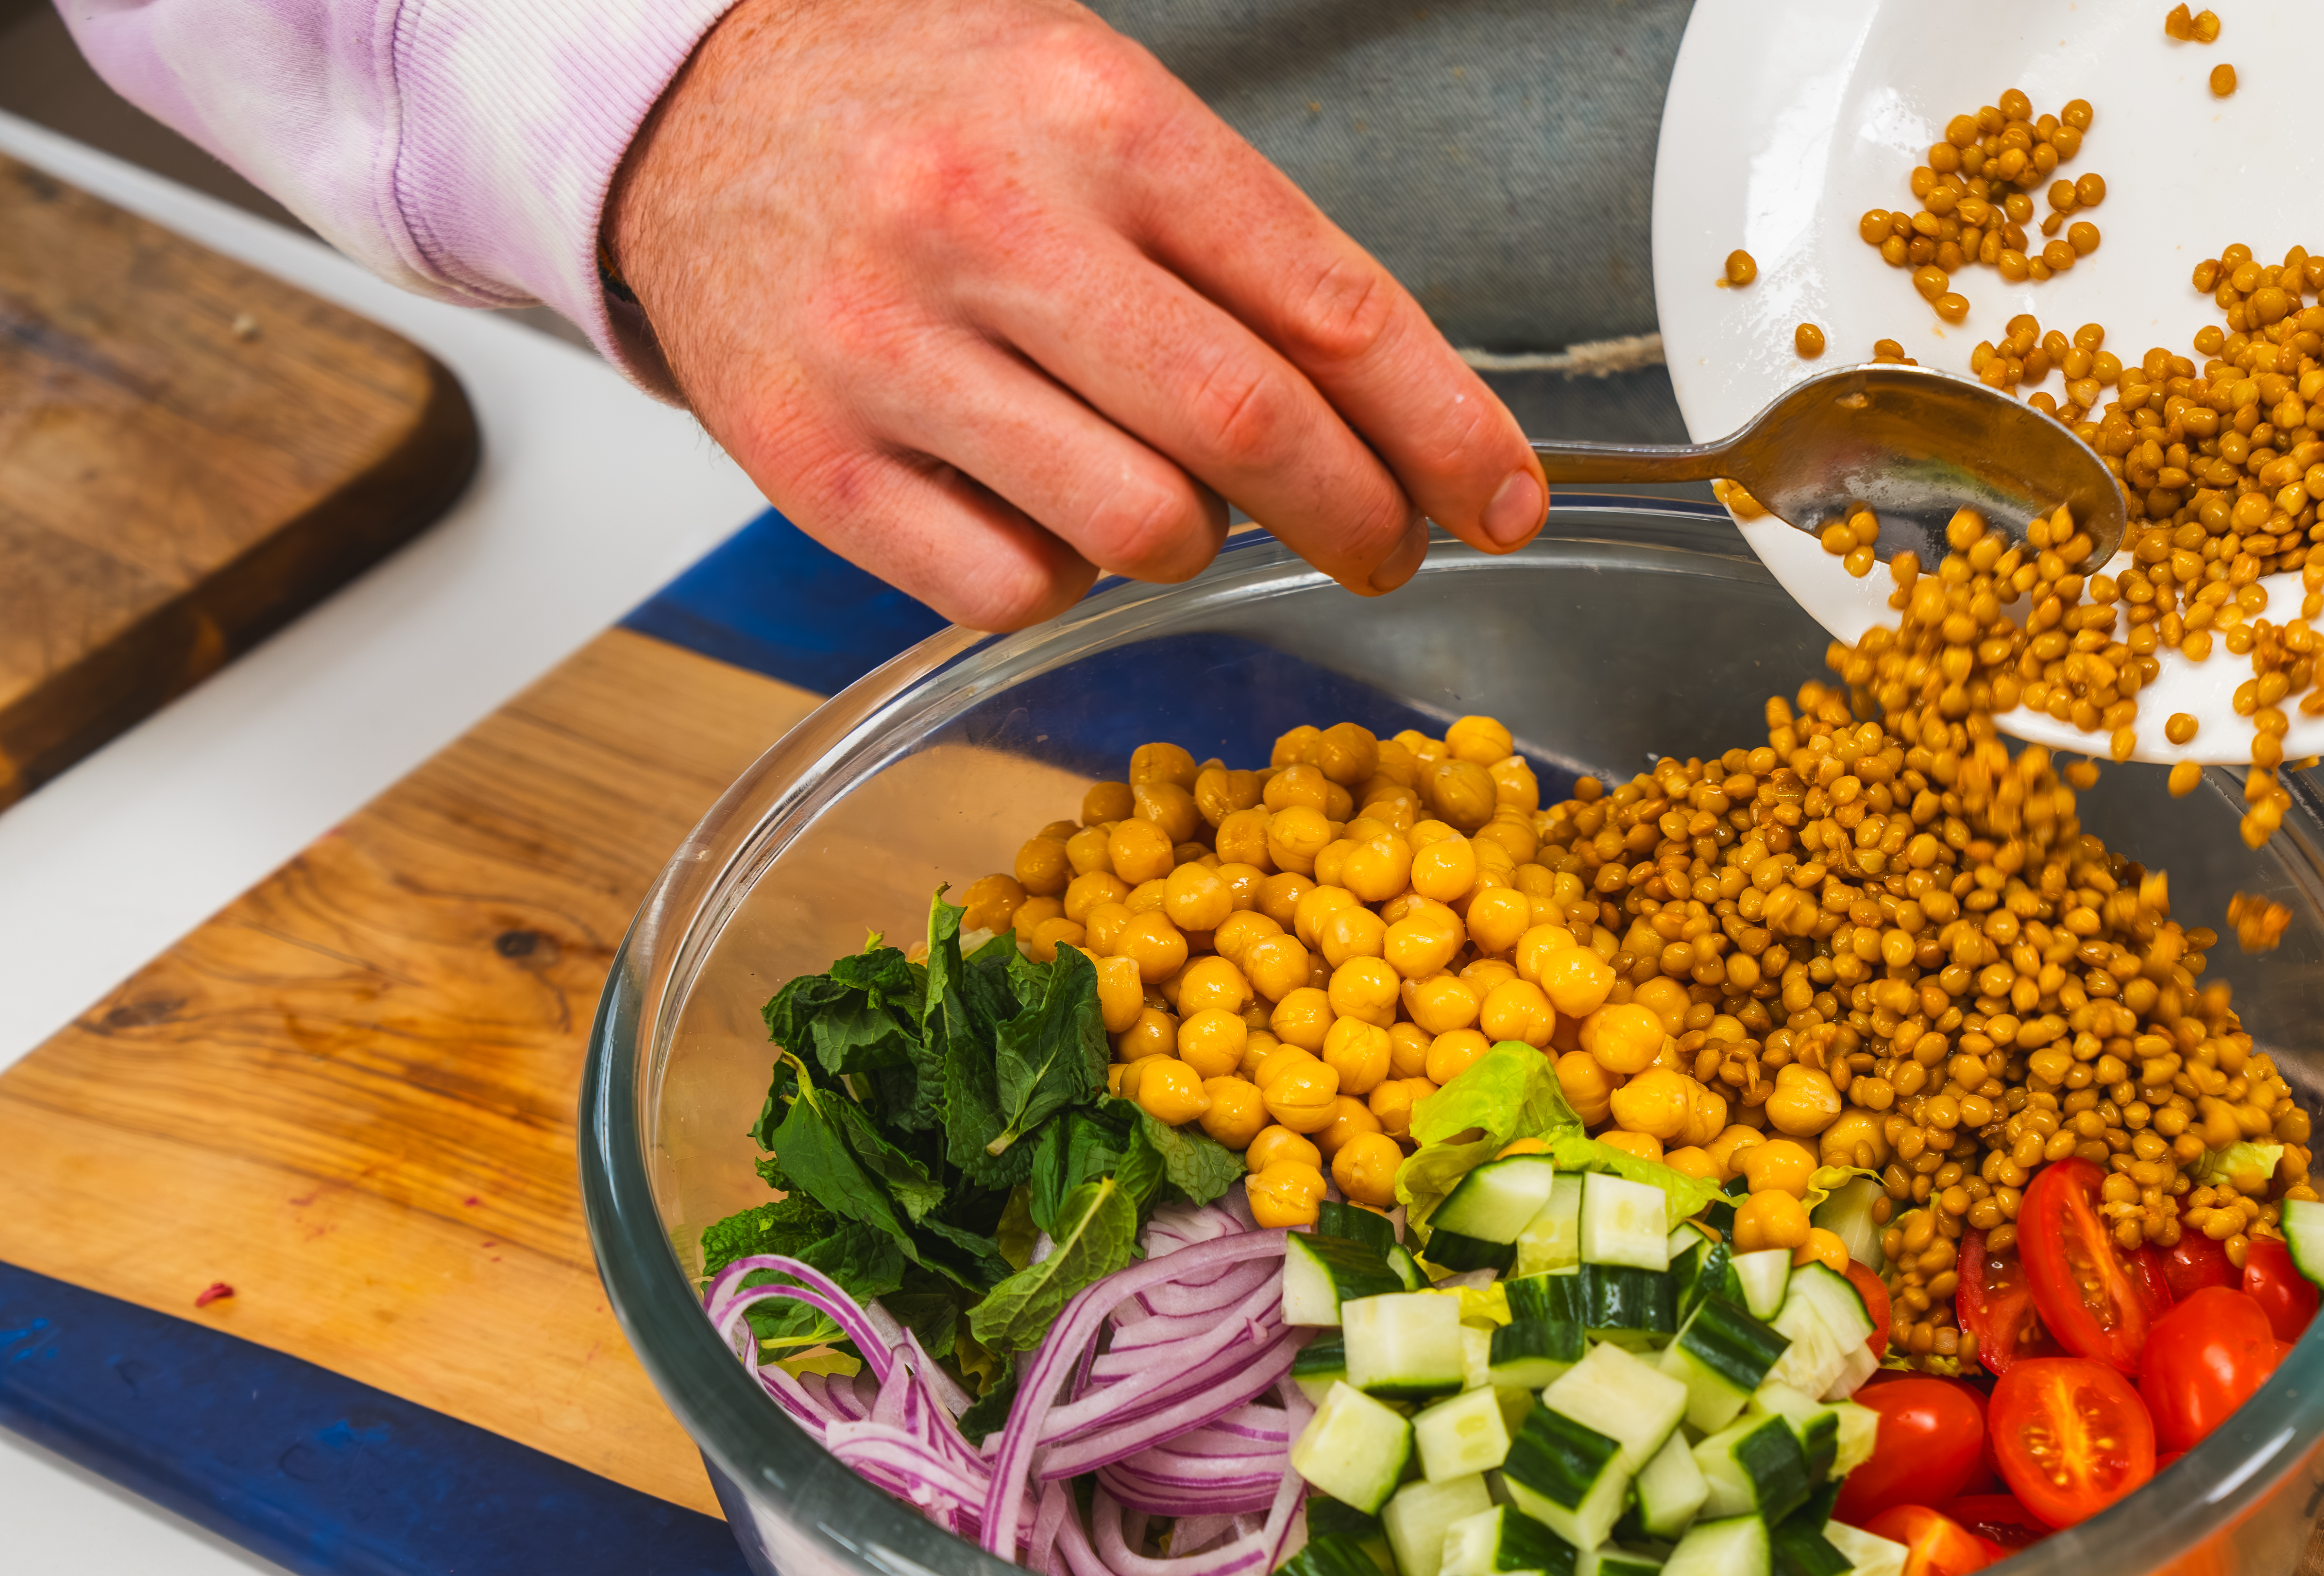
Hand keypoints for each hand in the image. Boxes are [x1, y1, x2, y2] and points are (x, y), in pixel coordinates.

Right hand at [606, 0, 1547, 628]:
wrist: (683, 101)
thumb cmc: (930, 106)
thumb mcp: (1101, 102)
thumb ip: (1243, 247)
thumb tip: (1401, 417)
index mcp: (1097, 116)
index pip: (1328, 306)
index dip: (1443, 428)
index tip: (1503, 499)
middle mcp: (991, 223)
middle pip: (1250, 429)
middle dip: (1357, 516)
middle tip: (1385, 547)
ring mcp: (889, 348)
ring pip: (1138, 526)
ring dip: (1194, 543)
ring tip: (1176, 499)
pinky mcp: (811, 458)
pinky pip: (1009, 588)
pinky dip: (1062, 579)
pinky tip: (1045, 511)